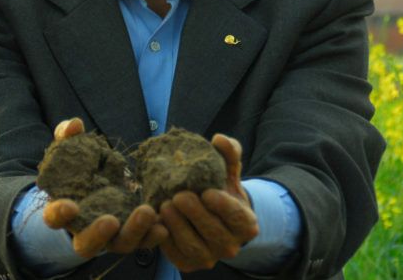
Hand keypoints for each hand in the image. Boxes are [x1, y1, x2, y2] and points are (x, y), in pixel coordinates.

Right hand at [43, 118, 168, 258]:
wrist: (100, 183)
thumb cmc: (80, 167)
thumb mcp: (71, 148)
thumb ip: (68, 136)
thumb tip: (75, 125)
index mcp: (64, 211)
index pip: (54, 217)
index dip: (59, 213)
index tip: (70, 206)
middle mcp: (85, 230)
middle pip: (87, 243)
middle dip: (98, 234)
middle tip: (112, 220)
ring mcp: (111, 237)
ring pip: (120, 243)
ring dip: (135, 231)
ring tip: (148, 212)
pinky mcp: (134, 234)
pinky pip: (144, 240)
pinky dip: (153, 235)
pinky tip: (164, 225)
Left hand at [159, 133, 258, 271]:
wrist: (208, 213)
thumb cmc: (220, 188)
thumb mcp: (228, 170)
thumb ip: (228, 153)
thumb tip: (219, 139)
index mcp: (245, 224)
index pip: (237, 217)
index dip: (223, 206)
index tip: (207, 192)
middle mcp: (231, 246)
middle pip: (214, 233)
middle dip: (196, 215)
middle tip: (179, 196)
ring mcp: (209, 257)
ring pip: (194, 247)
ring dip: (179, 227)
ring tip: (165, 206)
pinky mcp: (187, 263)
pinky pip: (176, 254)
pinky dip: (165, 239)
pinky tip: (157, 221)